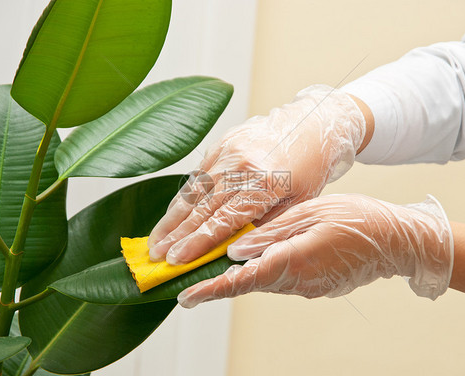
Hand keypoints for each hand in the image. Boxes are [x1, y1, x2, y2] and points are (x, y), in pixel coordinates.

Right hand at [148, 85, 365, 264]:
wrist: (311, 124)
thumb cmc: (309, 168)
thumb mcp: (297, 203)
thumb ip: (264, 223)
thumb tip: (232, 248)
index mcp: (263, 184)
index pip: (222, 221)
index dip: (196, 243)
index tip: (175, 261)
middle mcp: (240, 167)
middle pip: (201, 208)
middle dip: (175, 235)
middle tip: (154, 256)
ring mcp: (228, 152)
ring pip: (193, 191)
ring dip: (172, 218)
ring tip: (154, 240)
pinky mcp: (221, 144)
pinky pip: (197, 175)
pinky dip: (183, 197)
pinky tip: (172, 214)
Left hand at [177, 194, 452, 307]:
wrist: (397, 241)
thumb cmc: (358, 218)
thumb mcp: (311, 213)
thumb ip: (271, 233)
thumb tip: (235, 249)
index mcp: (294, 260)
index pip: (243, 279)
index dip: (211, 289)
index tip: (185, 296)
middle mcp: (298, 281)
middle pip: (248, 284)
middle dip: (217, 284)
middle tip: (189, 281)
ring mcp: (308, 287)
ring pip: (263, 281)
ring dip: (239, 277)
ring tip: (216, 266)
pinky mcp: (316, 287)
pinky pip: (281, 280)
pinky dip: (263, 272)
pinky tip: (257, 259)